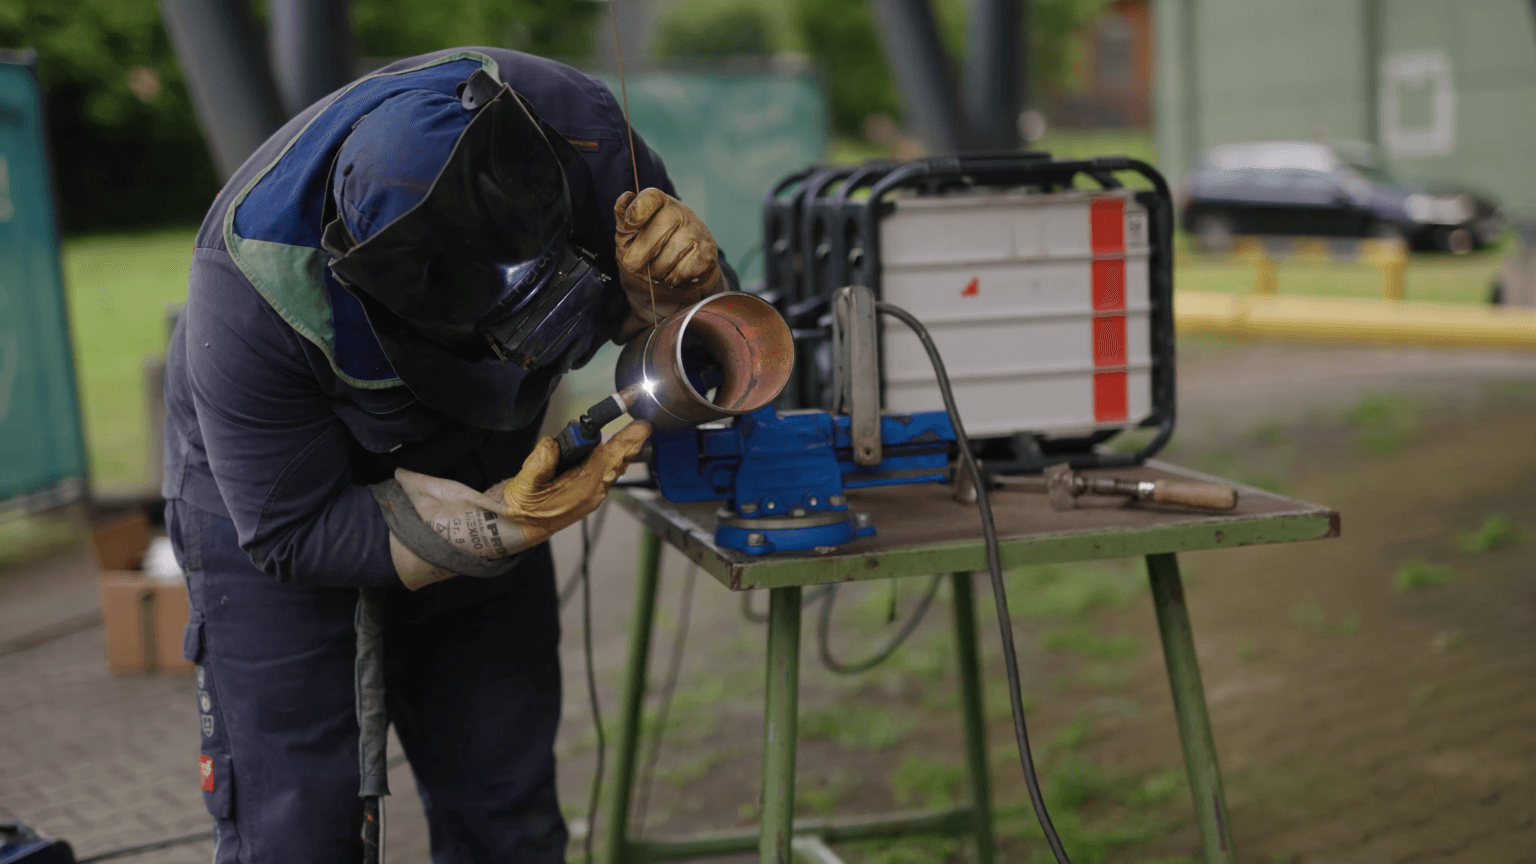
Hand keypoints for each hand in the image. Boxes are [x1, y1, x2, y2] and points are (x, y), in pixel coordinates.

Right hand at [503, 420, 651, 543]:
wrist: (519, 527)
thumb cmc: (522, 508)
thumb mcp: (525, 484)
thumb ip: (539, 462)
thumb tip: (552, 443)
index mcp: (582, 489)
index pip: (610, 460)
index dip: (627, 441)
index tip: (643, 427)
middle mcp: (593, 491)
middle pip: (618, 461)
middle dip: (630, 441)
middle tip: (642, 425)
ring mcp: (592, 492)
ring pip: (613, 465)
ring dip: (620, 448)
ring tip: (632, 432)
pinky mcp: (587, 491)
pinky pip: (605, 470)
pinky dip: (609, 456)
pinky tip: (608, 446)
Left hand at [614, 189, 723, 333]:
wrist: (683, 264)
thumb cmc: (652, 244)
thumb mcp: (632, 232)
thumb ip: (624, 218)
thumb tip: (625, 199)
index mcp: (660, 202)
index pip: (651, 197)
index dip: (637, 211)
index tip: (629, 225)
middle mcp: (681, 212)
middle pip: (659, 229)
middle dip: (640, 254)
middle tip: (632, 265)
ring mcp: (696, 231)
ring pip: (670, 255)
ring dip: (657, 270)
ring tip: (655, 270)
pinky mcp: (707, 252)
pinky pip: (684, 270)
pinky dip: (672, 278)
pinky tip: (671, 275)